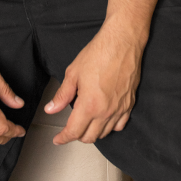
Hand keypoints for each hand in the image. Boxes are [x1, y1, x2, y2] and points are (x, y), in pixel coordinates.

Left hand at [44, 20, 145, 144]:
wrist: (122, 42)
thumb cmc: (98, 53)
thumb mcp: (73, 72)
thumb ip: (62, 94)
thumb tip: (51, 109)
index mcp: (89, 105)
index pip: (74, 132)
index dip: (63, 138)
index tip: (57, 138)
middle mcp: (105, 112)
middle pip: (89, 137)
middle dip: (77, 135)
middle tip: (70, 127)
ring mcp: (119, 110)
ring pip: (104, 134)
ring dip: (92, 132)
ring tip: (85, 122)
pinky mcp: (129, 104)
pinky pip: (119, 125)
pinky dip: (109, 127)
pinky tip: (103, 118)